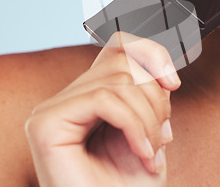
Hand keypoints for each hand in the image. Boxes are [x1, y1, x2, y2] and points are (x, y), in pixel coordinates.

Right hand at [25, 31, 180, 186]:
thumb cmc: (129, 186)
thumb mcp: (151, 131)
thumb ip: (151, 95)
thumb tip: (162, 71)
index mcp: (89, 97)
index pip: (118, 46)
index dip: (150, 53)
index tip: (174, 84)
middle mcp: (67, 99)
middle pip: (123, 61)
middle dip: (156, 97)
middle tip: (162, 136)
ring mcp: (52, 109)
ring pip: (118, 80)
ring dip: (150, 118)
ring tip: (152, 152)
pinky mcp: (46, 124)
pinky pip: (105, 99)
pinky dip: (135, 126)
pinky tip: (142, 153)